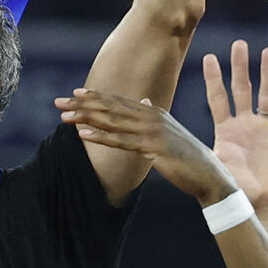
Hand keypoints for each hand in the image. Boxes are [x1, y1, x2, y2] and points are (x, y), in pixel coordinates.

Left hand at [54, 91, 235, 203]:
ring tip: (64, 116)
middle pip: (110, 108)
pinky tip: (83, 134)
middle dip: (83, 104)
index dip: (96, 96)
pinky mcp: (152, 148)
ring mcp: (151, 131)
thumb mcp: (169, 131)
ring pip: (112, 122)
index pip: (118, 101)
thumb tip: (143, 100)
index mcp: (154, 112)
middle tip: (59, 102)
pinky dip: (100, 137)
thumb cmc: (186, 155)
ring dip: (85, 118)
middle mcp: (151, 117)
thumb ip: (153, 116)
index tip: (74, 93)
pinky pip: (120, 142)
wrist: (208, 174)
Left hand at [203, 41, 267, 213]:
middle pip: (242, 89)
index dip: (214, 78)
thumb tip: (157, 142)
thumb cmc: (229, 190)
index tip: (209, 57)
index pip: (218, 97)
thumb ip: (188, 148)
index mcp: (225, 130)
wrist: (256, 206)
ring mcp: (265, 130)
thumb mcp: (207, 163)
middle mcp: (244, 125)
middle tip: (238, 44)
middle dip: (240, 67)